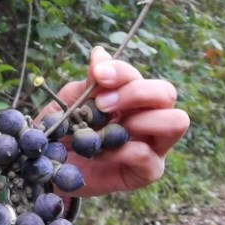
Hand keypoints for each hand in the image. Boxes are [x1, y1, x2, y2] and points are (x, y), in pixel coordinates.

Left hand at [51, 47, 188, 196]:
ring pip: (175, 122)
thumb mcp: (71, 102)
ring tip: (109, 130)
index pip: (138, 77)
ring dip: (142, 120)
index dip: (121, 72)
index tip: (99, 75)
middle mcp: (148, 117)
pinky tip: (102, 153)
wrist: (48, 167)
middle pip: (167, 93)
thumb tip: (100, 53)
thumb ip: (90, 82)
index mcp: (130, 97)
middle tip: (102, 105)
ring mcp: (153, 145)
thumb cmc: (64, 132)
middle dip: (136, 93)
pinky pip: (150, 157)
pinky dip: (126, 152)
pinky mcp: (148, 171)